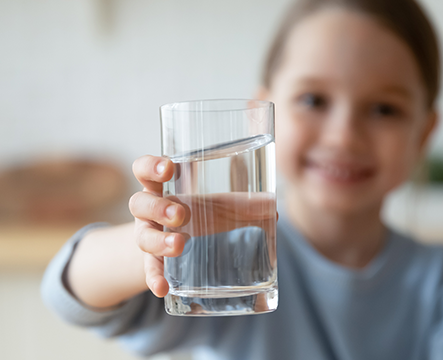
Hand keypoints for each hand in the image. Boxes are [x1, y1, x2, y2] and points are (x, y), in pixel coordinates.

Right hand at [129, 155, 276, 298]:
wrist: (176, 245)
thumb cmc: (199, 215)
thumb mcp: (218, 207)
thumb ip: (243, 205)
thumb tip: (274, 207)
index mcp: (162, 187)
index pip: (144, 169)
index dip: (150, 167)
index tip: (169, 168)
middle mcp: (149, 211)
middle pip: (139, 203)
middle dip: (158, 207)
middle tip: (181, 213)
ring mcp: (148, 236)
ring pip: (142, 236)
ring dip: (158, 241)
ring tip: (179, 245)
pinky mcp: (152, 262)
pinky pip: (149, 270)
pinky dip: (154, 278)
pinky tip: (163, 288)